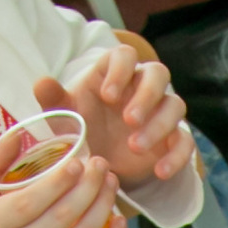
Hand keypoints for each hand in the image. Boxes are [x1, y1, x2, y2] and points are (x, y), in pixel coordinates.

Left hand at [34, 51, 193, 187]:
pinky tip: (160, 171)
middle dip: (146, 95)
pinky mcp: (173, 140)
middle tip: (129, 120)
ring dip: (159, 126)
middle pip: (158, 74)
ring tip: (135, 147)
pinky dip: (177, 156)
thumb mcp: (64, 117)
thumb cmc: (82, 130)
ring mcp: (161, 113)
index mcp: (115, 73)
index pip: (125, 56)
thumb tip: (42, 83)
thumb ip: (53, 100)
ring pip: (175, 106)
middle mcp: (142, 88)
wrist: (102, 164)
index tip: (107, 96)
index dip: (120, 71)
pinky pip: (185, 142)